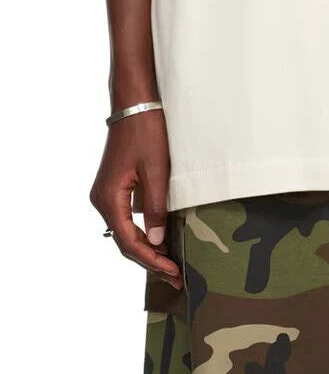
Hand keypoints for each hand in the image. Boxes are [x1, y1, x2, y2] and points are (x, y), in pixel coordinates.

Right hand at [89, 108, 182, 288]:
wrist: (135, 103)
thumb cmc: (146, 131)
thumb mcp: (157, 170)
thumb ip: (156, 207)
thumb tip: (156, 241)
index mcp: (108, 198)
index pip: (128, 241)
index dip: (151, 260)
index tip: (172, 272)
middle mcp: (102, 199)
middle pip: (124, 241)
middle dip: (149, 260)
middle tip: (174, 277)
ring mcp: (106, 193)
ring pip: (124, 231)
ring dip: (146, 248)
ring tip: (169, 263)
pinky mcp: (114, 187)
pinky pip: (125, 218)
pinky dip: (141, 232)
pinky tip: (159, 238)